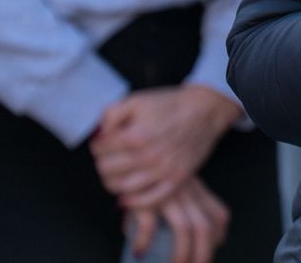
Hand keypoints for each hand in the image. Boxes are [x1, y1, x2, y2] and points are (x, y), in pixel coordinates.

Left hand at [92, 85, 243, 209]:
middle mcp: (148, 156)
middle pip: (108, 170)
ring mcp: (163, 170)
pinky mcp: (176, 180)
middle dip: (102, 163)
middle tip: (106, 159)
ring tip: (114, 175)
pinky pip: (150, 200)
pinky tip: (126, 197)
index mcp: (135, 135)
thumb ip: (112, 114)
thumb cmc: (169, 104)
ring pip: (123, 187)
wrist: (204, 111)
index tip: (101, 144)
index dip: (97, 146)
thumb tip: (100, 134)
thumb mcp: (137, 100)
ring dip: (112, 183)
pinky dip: (134, 202)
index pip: (101, 150)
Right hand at [124, 176, 229, 262]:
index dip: (219, 237)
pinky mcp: (145, 196)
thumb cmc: (150, 169)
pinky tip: (139, 252)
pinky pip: (149, 225)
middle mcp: (186, 192)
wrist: (133, 146)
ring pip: (185, 229)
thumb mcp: (173, 181)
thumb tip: (168, 234)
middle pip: (204, 228)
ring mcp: (167, 194)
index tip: (212, 248)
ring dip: (181, 255)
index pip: (219, 215)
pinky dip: (144, 242)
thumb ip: (177, 200)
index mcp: (196, 189)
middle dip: (203, 255)